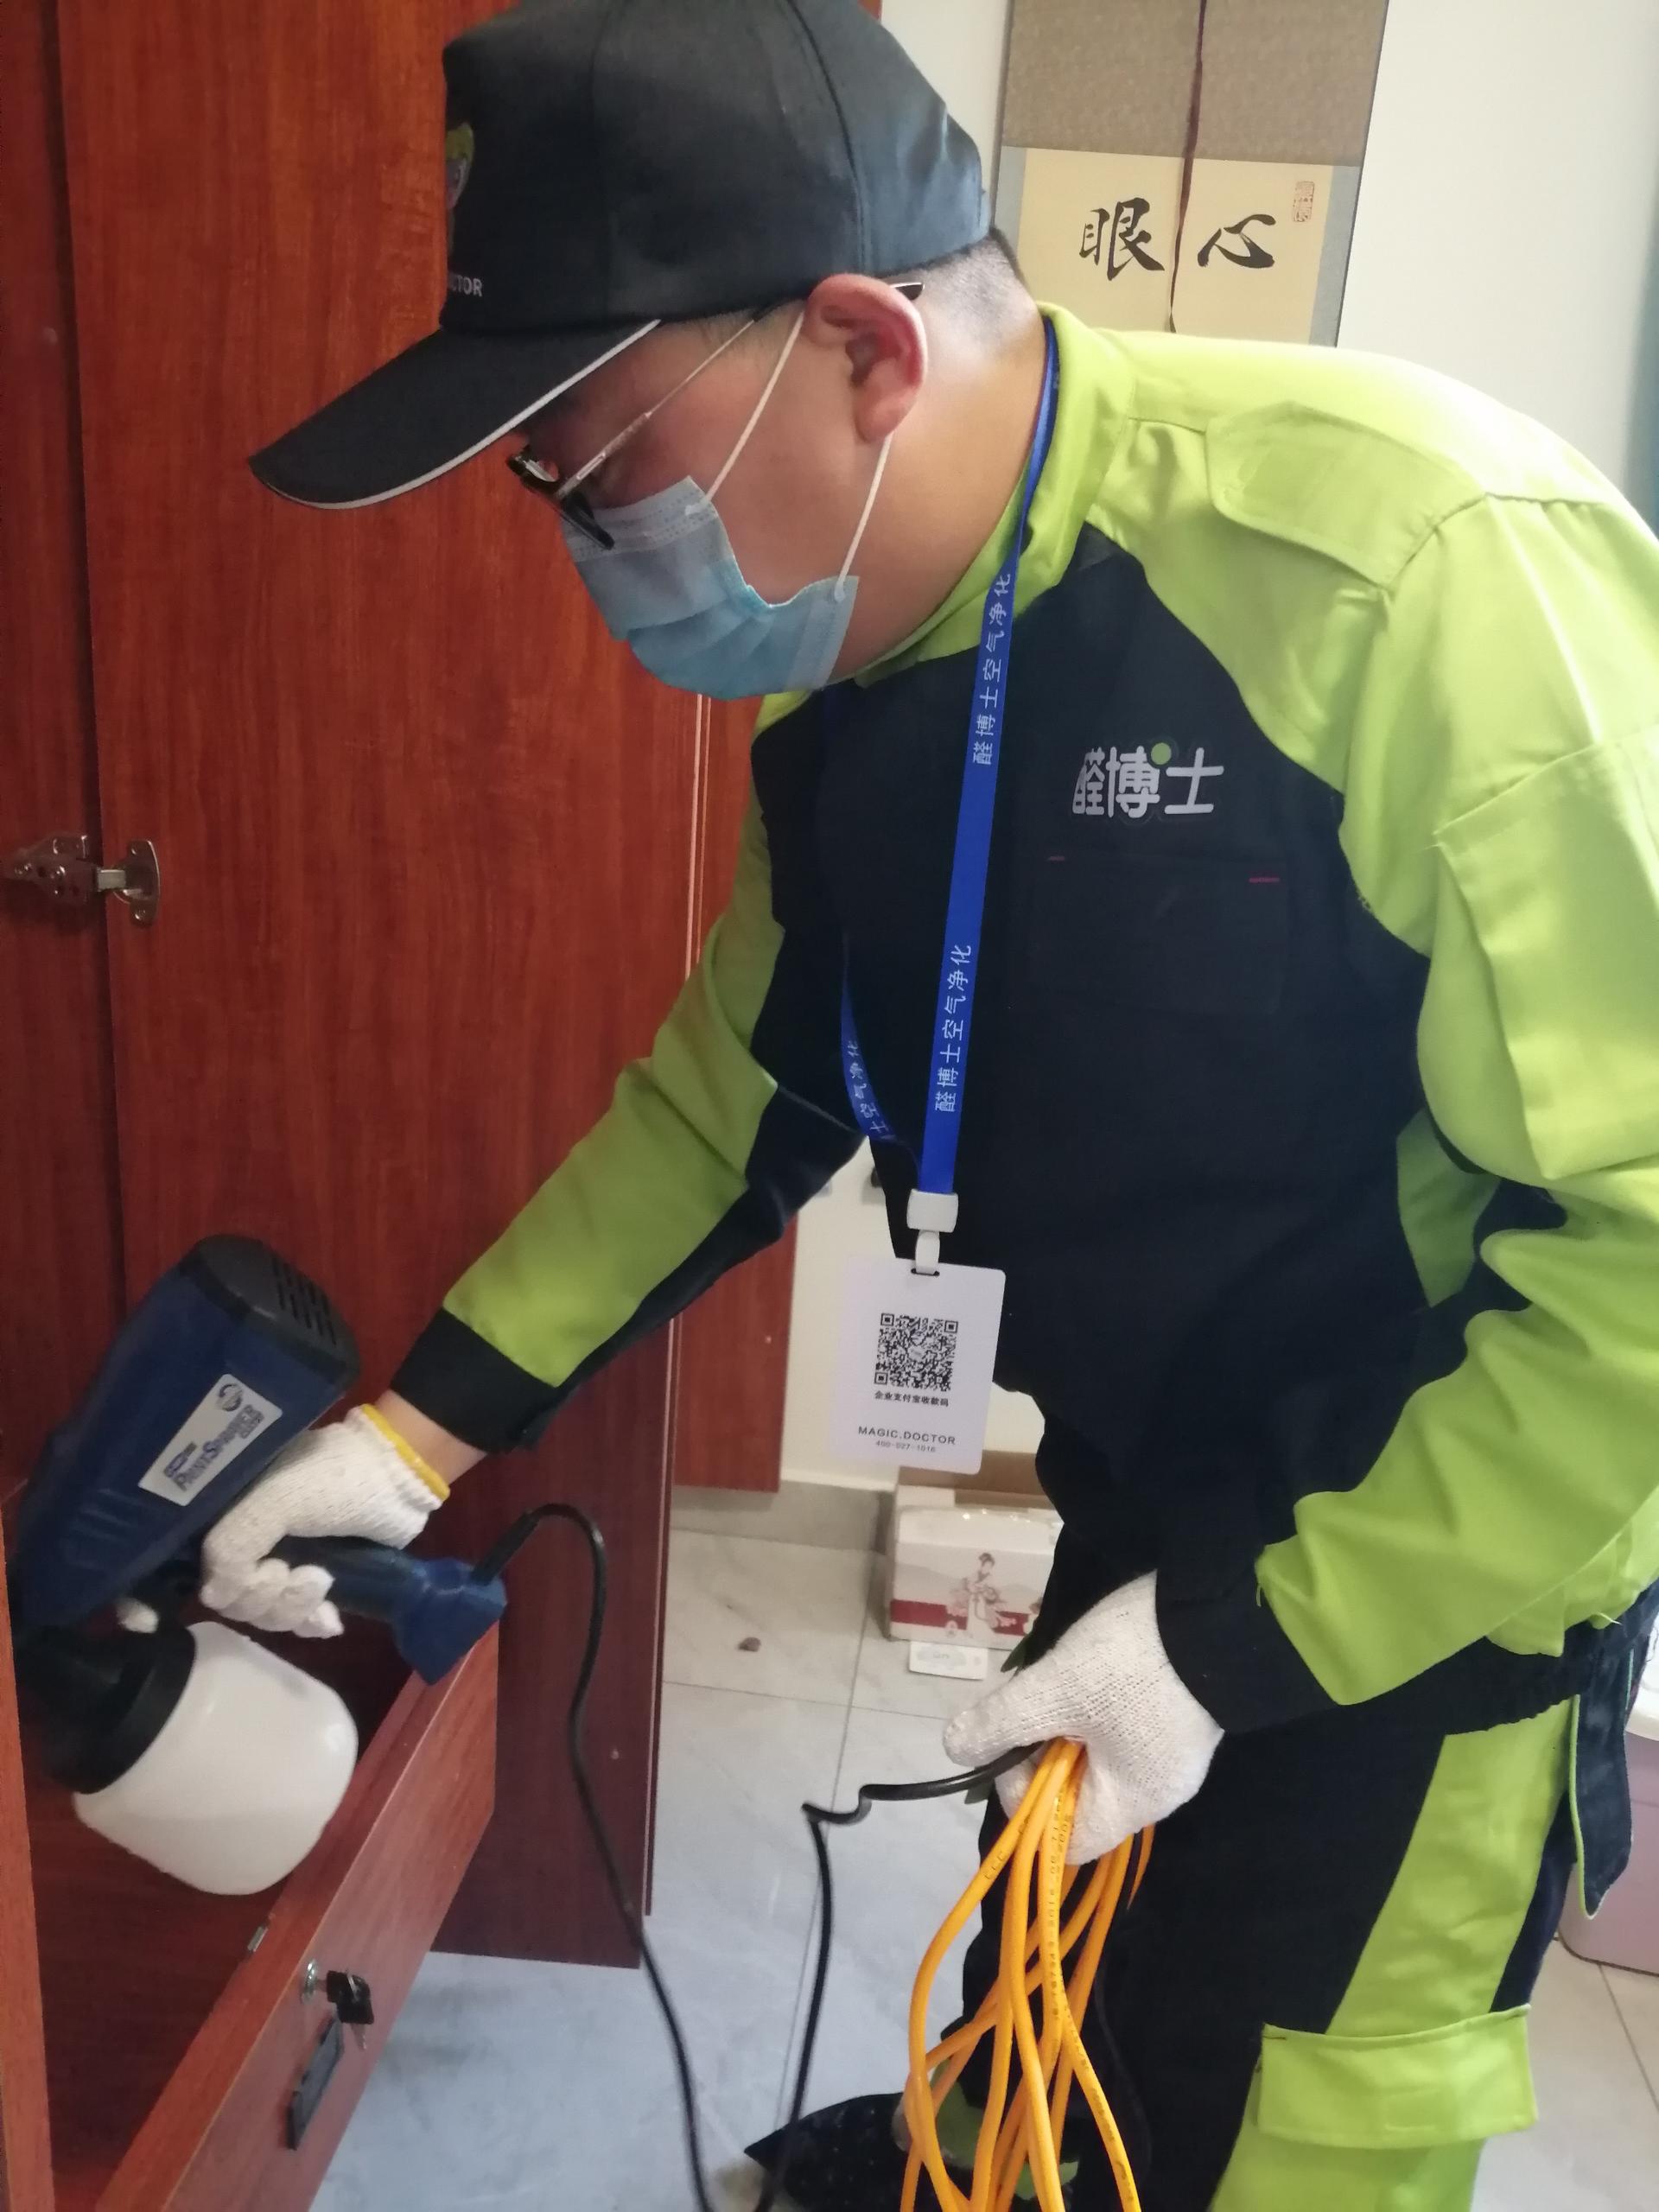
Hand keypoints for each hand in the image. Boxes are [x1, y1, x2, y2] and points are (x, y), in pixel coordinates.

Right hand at [196, 1407, 444, 1637]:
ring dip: (292, 1608)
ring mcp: (279, 1560)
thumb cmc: (334, 1479)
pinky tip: (330, 1619)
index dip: (216, 1587)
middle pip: (232, 1599)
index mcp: (226, 1511)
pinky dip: (310, 1621)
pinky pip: (295, 1619)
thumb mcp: (275, 1502)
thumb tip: (212, 1597)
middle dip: (267, 1596)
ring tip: (324, 1581)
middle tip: (303, 1573)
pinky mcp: (311, 1580)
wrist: (397, 1482)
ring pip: (263, 1613)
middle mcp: (246, 1539)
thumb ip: (233, 1547)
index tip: (243, 1582)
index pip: (200, 1567)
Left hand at [943, 1573, 1222, 1862]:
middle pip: (1077, 1794)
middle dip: (1043, 1747)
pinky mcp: (1178, 1715)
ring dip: (1067, 1720)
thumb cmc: (1133, 1665)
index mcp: (1131, 1803)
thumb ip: (1001, 1723)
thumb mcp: (1055, 1691)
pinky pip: (1122, 1728)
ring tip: (1064, 1675)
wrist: (1218, 1609)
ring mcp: (1171, 1752)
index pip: (1063, 1840)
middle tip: (1038, 1697)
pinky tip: (1093, 1665)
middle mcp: (1156, 1790)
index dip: (1025, 1800)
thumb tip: (955, 1750)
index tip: (1019, 1743)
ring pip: (1096, 1754)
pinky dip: (1096, 1705)